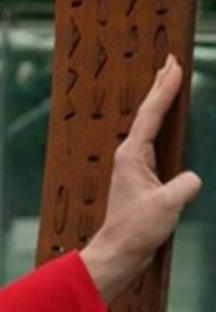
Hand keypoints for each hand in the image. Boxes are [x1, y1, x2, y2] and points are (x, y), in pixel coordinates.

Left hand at [80, 54, 201, 302]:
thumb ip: (184, 185)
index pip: (151, 114)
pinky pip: (153, 141)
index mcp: (132, 155)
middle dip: (159, 86)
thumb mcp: (168, 206)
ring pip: (149, 125)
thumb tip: (192, 178)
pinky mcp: (139, 177)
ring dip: (160, 102)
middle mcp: (129, 155)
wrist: (119, 250)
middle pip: (147, 112)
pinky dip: (162, 125)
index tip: (173, 65)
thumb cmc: (137, 229)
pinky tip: (165, 126)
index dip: (164, 89)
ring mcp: (133, 165)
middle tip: (170, 60)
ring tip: (168, 81)